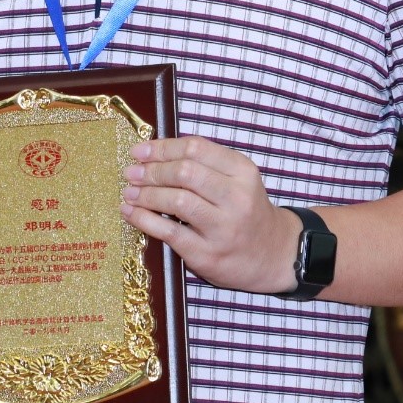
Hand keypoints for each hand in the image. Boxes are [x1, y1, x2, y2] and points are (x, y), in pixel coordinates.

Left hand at [122, 135, 303, 293]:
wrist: (273, 255)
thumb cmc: (246, 211)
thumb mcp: (238, 180)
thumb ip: (205, 164)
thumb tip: (153, 153)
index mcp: (243, 172)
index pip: (196, 149)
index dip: (162, 147)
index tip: (139, 151)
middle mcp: (237, 198)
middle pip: (185, 172)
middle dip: (151, 170)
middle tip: (130, 172)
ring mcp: (223, 228)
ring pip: (177, 201)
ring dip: (145, 194)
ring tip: (128, 192)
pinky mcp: (208, 254)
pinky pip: (170, 232)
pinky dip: (144, 220)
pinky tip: (130, 213)